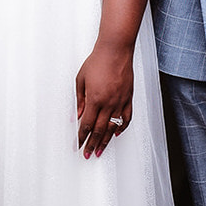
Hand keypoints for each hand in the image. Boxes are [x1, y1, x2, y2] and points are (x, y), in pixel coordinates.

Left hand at [75, 39, 134, 158]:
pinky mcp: (128, 98)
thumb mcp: (81, 80)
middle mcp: (108, 103)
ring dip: (106, 141)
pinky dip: (121, 128)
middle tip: (88, 155)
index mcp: (94, 99)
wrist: (115, 51)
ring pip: (112, 127)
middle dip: (92, 144)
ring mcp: (120, 102)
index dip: (81, 137)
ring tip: (101, 151)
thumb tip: (76, 116)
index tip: (78, 146)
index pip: (86, 124)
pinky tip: (116, 134)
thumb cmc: (96, 62)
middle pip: (99, 130)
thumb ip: (79, 100)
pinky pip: (126, 118)